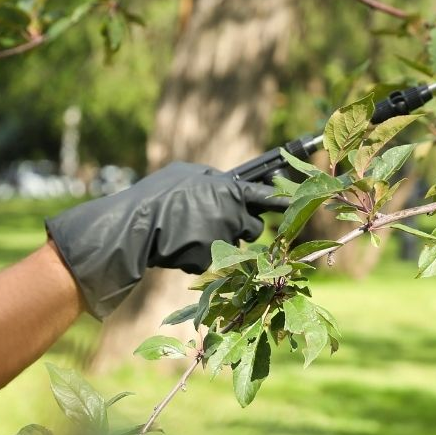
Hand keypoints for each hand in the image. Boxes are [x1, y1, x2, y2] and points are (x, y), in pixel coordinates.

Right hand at [45, 161, 287, 318]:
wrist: (136, 225)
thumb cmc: (159, 194)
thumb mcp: (186, 174)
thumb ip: (212, 180)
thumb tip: (223, 183)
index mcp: (228, 191)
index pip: (265, 197)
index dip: (284, 203)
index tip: (299, 207)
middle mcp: (231, 215)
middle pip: (252, 227)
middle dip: (240, 226)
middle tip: (213, 220)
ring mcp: (221, 240)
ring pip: (234, 245)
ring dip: (220, 240)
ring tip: (190, 231)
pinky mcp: (209, 260)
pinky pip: (211, 259)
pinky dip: (198, 255)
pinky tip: (179, 246)